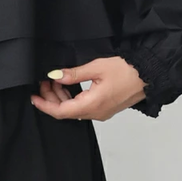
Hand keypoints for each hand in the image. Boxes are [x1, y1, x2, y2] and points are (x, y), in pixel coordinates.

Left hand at [30, 56, 147, 121]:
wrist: (148, 75)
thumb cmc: (125, 70)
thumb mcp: (96, 67)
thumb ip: (74, 73)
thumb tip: (55, 75)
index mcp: (92, 105)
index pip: (61, 111)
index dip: (45, 105)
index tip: (33, 97)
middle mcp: (96, 113)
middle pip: (66, 111)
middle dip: (51, 97)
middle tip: (43, 81)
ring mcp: (101, 112)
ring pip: (74, 109)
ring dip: (61, 97)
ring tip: (53, 80)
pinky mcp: (105, 107)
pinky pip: (83, 106)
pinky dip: (72, 97)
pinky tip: (68, 85)